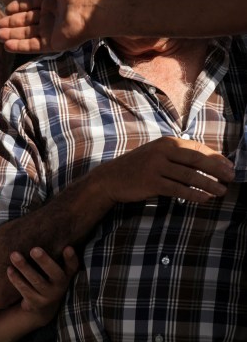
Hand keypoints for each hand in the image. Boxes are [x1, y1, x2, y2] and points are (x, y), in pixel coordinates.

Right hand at [0, 0, 102, 52]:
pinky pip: (33, 45)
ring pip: (27, 34)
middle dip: (12, 22)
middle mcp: (52, 16)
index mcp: (54, 0)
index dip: (20, 6)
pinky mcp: (52, 44)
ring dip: (12, 34)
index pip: (33, 4)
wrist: (91, 8)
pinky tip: (7, 45)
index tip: (7, 9)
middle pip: (27, 20)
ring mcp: (52, 31)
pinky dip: (19, 46)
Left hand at [7, 246, 78, 326]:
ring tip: (14, 255)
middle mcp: (60, 286)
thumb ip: (52, 253)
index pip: (72, 266)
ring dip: (24, 267)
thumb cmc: (47, 277)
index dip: (71, 258)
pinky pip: (25, 290)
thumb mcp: (54, 268)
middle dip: (44, 261)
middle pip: (55, 273)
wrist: (42, 306)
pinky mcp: (36, 303)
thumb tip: (41, 229)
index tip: (68, 248)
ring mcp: (48, 296)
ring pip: (36, 281)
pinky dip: (16, 279)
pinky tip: (9, 269)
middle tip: (34, 249)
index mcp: (66, 274)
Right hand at [91, 136, 233, 204]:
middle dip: (217, 170)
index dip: (216, 157)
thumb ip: (177, 156)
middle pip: (197, 160)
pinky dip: (194, 194)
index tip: (229, 167)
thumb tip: (207, 162)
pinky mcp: (151, 182)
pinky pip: (178, 189)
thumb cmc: (137, 167)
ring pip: (189, 176)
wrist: (110, 179)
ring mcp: (155, 167)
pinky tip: (204, 198)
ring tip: (221, 192)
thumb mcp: (156, 155)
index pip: (197, 148)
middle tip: (231, 178)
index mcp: (166, 142)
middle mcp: (162, 151)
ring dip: (209, 184)